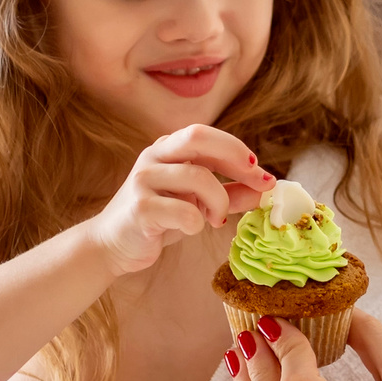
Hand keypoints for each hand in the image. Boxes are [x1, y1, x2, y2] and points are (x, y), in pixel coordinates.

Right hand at [87, 126, 272, 274]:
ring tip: (216, 219)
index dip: (239, 151)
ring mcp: (144, 180)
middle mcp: (154, 157)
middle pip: (198, 137)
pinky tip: (192, 228)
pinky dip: (198, 223)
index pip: (208, 136)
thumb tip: (267, 187)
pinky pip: (184, 212)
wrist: (113, 244)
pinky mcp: (140, 208)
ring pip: (197, 177)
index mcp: (169, 149)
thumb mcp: (199, 202)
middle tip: (256, 182)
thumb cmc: (160, 219)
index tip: (264, 175)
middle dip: (235, 157)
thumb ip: (232, 193)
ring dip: (219, 201)